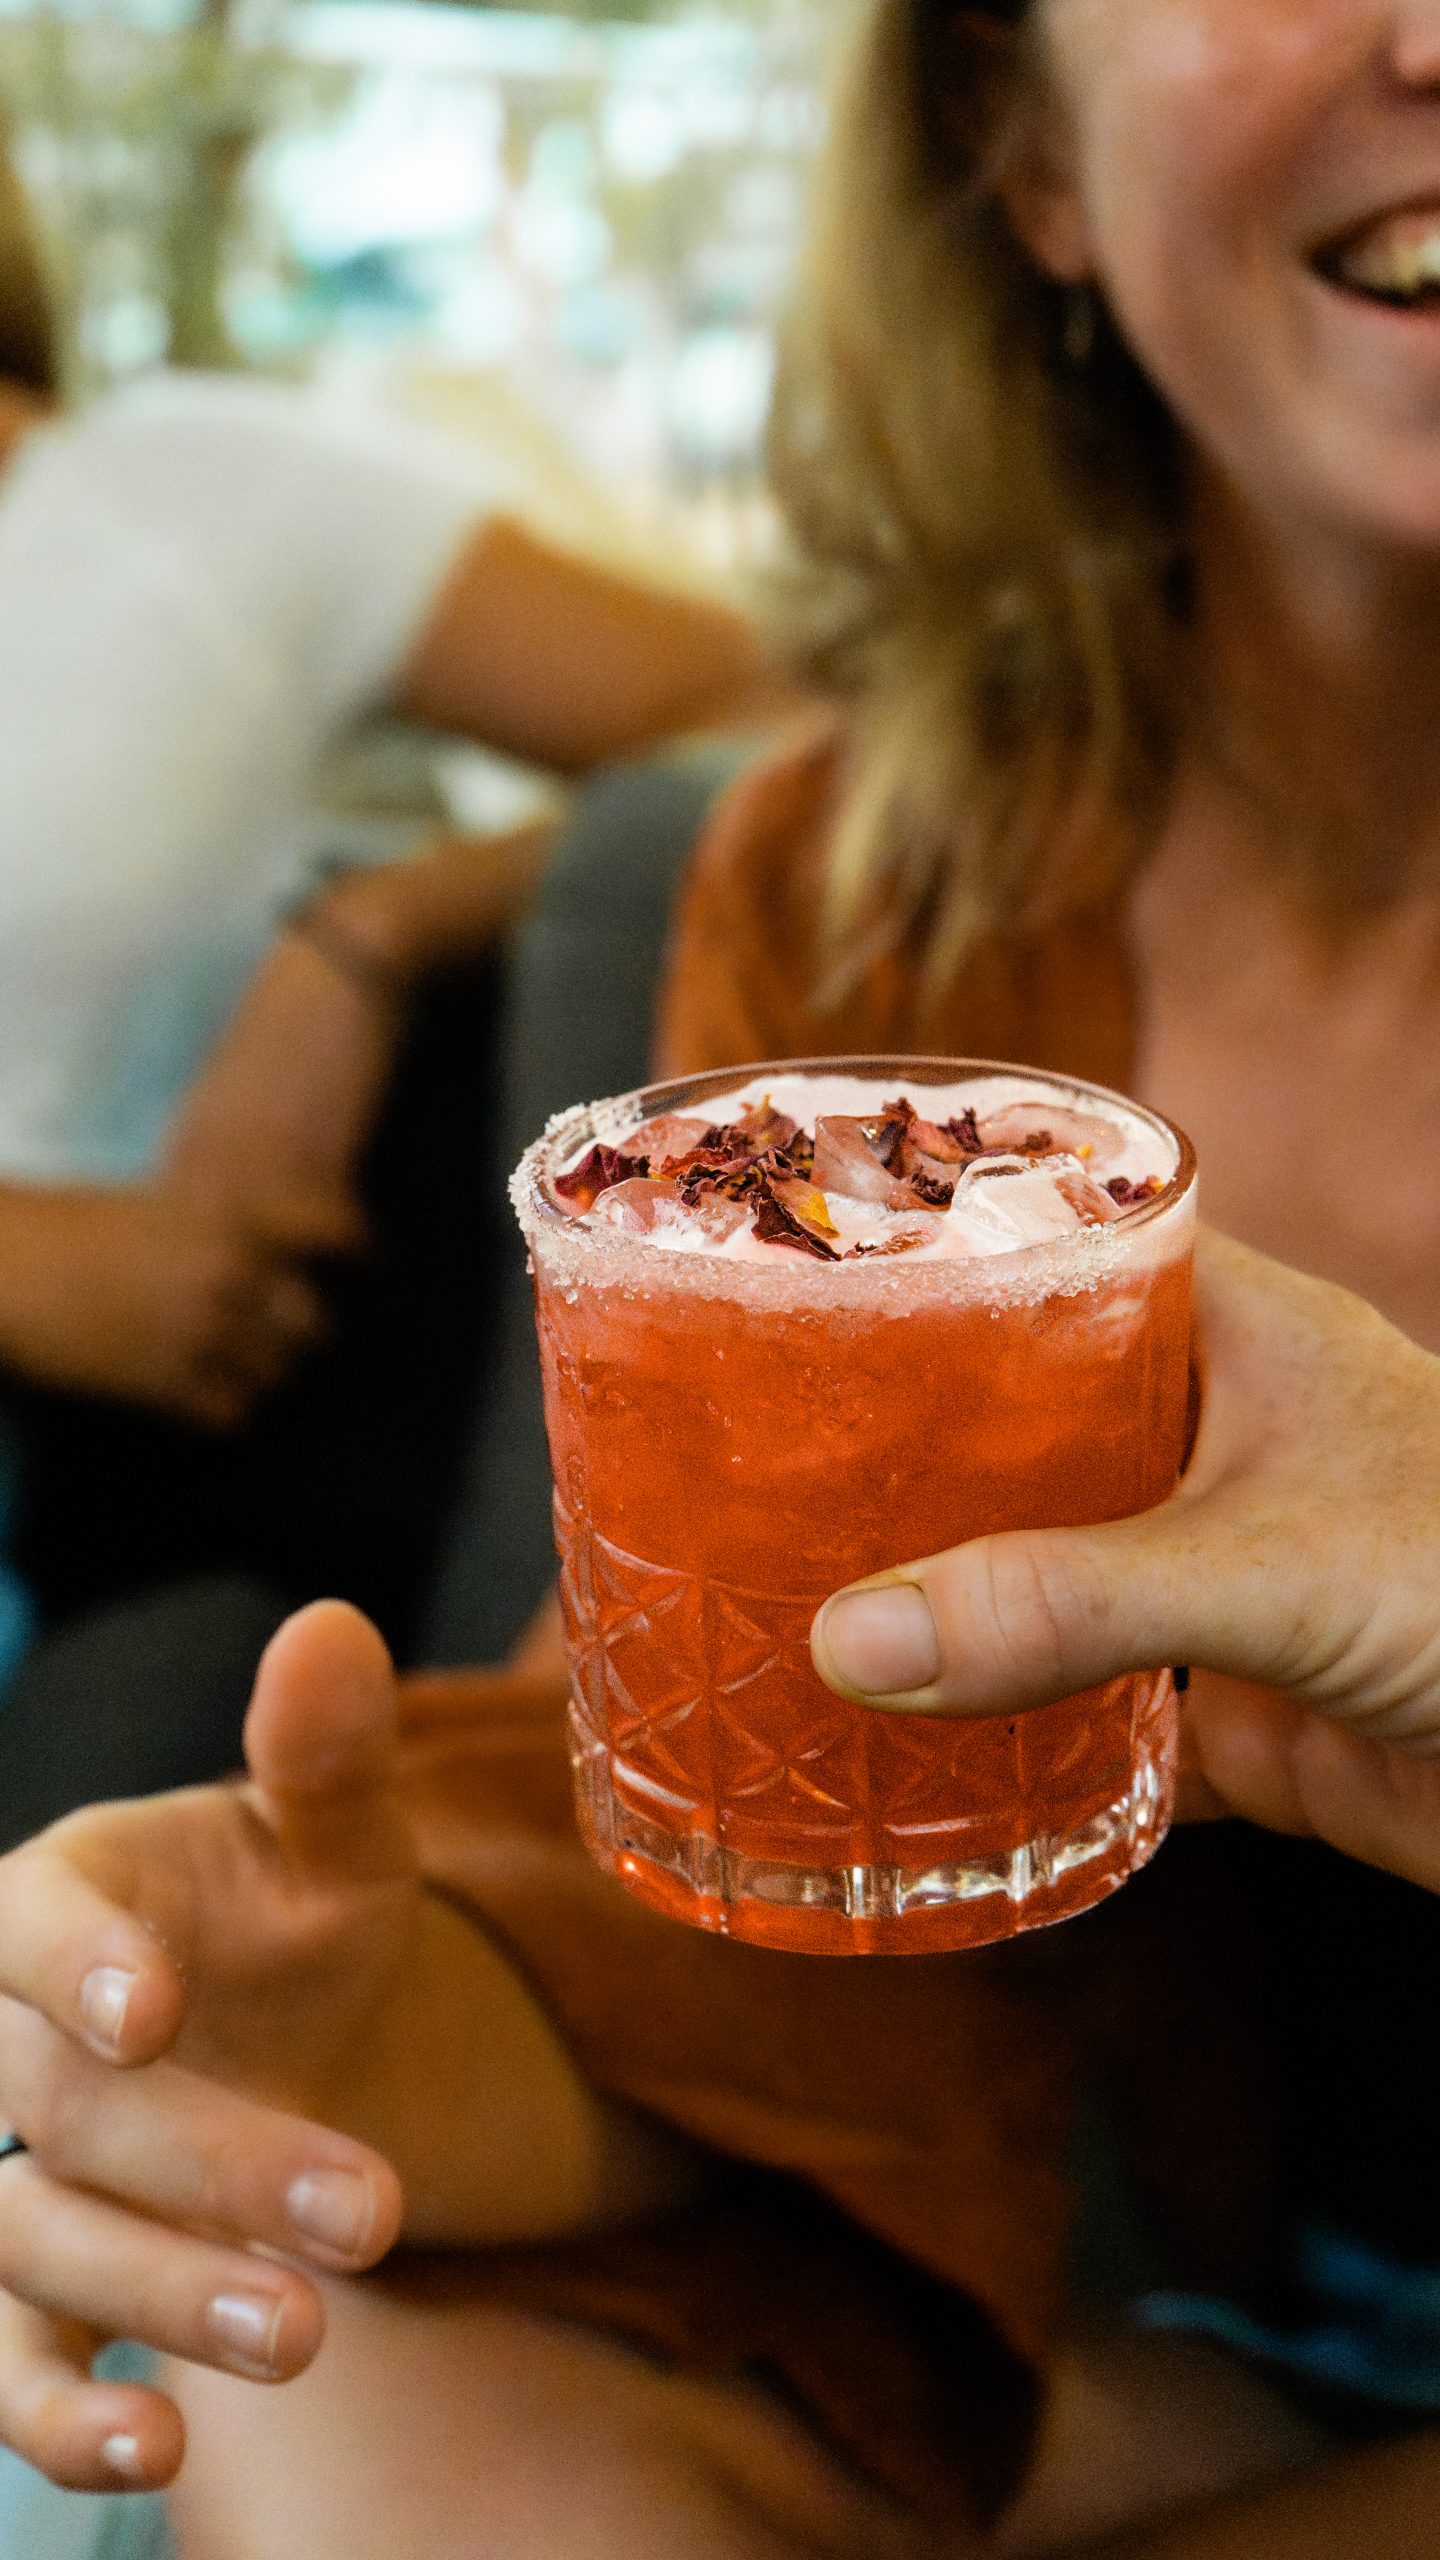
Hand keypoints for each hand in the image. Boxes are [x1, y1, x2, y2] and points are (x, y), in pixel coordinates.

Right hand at [0, 1184, 350, 1426]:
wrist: (9, 1266)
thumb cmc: (78, 1225)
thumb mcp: (168, 1204)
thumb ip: (231, 1228)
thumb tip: (282, 1260)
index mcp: (233, 1220)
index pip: (332, 1231)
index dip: (362, 1249)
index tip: (374, 1263)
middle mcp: (231, 1276)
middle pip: (315, 1324)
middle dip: (302, 1332)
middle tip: (280, 1332)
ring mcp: (203, 1333)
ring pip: (280, 1374)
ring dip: (267, 1374)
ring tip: (238, 1366)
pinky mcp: (168, 1384)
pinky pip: (234, 1411)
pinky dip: (229, 1407)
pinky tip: (206, 1395)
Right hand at [0, 1605, 408, 2491]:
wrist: (280, 2033)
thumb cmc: (290, 1916)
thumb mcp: (333, 1840)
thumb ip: (327, 1754)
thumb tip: (333, 1627)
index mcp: (56, 1895)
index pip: (30, 1922)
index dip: (78, 1963)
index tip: (152, 2011)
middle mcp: (4, 2038)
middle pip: (65, 2107)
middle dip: (215, 2162)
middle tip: (373, 2210)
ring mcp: (5, 2172)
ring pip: (33, 2243)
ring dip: (162, 2292)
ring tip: (306, 2334)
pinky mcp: (24, 2293)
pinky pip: (6, 2366)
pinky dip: (62, 2421)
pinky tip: (157, 2453)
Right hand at [810, 1230, 1439, 1892]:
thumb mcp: (1266, 1566)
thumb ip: (1063, 1603)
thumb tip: (846, 1647)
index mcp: (1229, 1336)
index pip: (1053, 1258)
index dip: (932, 1264)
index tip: (791, 1285)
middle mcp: (1213, 1442)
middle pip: (1025, 1429)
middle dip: (903, 1458)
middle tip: (746, 1469)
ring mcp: (1221, 1580)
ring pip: (1047, 1576)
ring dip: (947, 1603)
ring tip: (787, 1603)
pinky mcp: (1240, 1714)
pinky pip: (1092, 1724)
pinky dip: (1014, 1749)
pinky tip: (908, 1758)